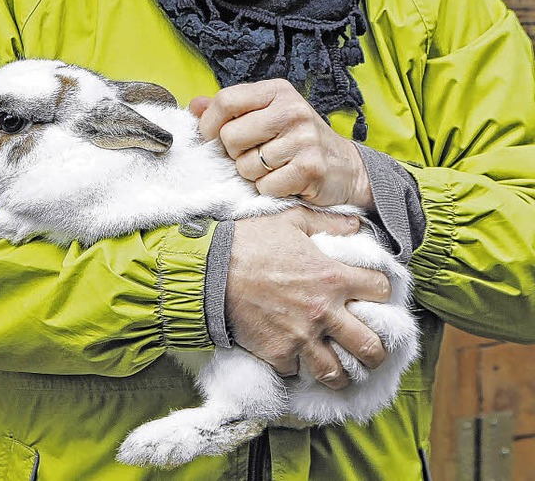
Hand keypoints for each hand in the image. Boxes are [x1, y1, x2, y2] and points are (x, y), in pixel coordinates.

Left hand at [190, 79, 373, 209]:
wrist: (345, 167)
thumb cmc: (297, 139)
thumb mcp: (266, 115)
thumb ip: (230, 110)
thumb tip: (194, 105)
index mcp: (277, 91)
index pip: (226, 100)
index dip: (210, 123)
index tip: (212, 137)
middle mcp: (292, 109)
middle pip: (230, 137)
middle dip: (235, 153)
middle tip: (254, 154)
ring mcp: (303, 138)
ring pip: (246, 165)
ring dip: (254, 174)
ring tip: (273, 167)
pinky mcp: (310, 168)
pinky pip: (266, 186)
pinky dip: (270, 189)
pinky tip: (285, 180)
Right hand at [224, 208, 390, 385]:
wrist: (211, 270)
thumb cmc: (251, 241)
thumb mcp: (292, 220)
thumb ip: (328, 222)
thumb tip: (356, 224)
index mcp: (331, 277)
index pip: (380, 290)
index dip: (381, 291)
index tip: (373, 294)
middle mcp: (323, 311)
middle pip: (370, 346)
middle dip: (376, 351)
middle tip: (371, 350)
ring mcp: (301, 337)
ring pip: (337, 373)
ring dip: (341, 372)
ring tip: (340, 368)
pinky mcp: (278, 354)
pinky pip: (296, 372)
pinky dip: (297, 368)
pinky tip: (296, 359)